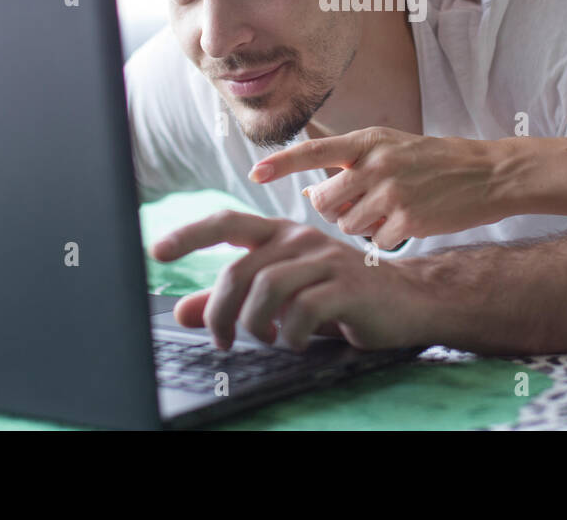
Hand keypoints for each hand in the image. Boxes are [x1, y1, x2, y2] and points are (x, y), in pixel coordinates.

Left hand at [150, 210, 430, 351]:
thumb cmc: (340, 297)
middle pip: (240, 269)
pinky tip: (293, 342)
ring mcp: (325, 259)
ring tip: (265, 340)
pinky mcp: (346, 286)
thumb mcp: (283, 298)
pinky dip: (289, 335)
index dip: (190, 235)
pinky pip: (301, 311)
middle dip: (220, 311)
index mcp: (282, 234)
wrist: (408, 301)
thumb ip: (233, 301)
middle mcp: (301, 239)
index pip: (228, 224)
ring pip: (265, 288)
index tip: (157, 251)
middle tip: (221, 341)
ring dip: (253, 324)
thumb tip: (183, 311)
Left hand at [250, 127, 507, 245]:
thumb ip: (354, 164)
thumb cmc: (435, 162)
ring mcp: (391, 193)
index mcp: (368, 141)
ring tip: (391, 211)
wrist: (487, 174)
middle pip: (323, 201)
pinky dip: (387, 239)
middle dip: (333, 210)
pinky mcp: (407, 221)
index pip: (314, 150)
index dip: (281, 163)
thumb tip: (312, 192)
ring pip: (347, 225)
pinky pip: (375, 242)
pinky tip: (408, 223)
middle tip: (361, 205)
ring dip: (361, 226)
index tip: (255, 172)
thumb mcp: (392, 147)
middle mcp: (375, 164)